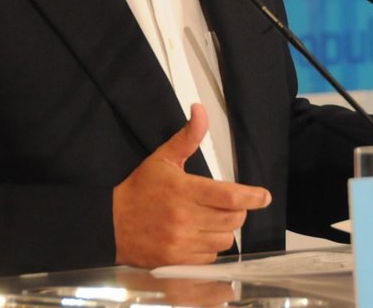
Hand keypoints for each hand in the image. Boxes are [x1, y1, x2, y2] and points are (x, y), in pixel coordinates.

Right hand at [112, 103, 271, 266]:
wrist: (108, 223)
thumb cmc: (139, 189)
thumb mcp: (162, 158)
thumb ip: (187, 137)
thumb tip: (200, 110)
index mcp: (184, 190)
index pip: (230, 196)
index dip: (253, 196)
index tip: (264, 196)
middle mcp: (185, 219)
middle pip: (233, 219)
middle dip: (237, 211)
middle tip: (228, 204)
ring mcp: (181, 243)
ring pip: (224, 240)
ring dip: (224, 230)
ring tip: (211, 220)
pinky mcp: (177, 262)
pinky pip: (209, 258)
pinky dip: (210, 248)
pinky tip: (198, 236)